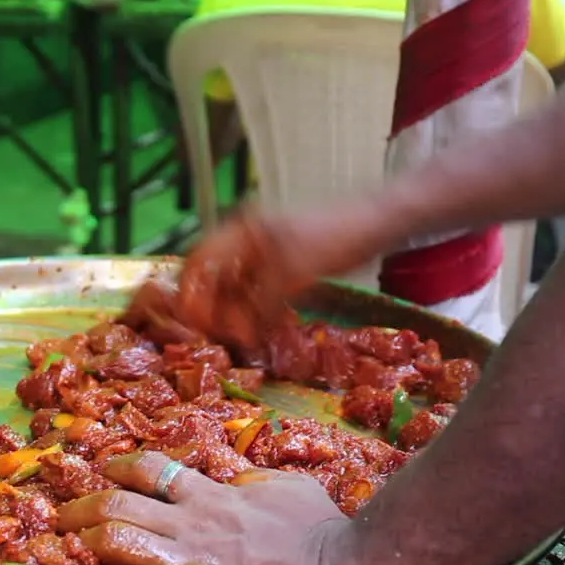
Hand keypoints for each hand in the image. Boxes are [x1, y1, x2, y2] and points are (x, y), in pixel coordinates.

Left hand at [57, 450, 353, 564]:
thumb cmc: (320, 530)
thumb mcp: (284, 486)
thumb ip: (249, 479)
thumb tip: (233, 475)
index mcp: (211, 494)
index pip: (150, 469)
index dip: (118, 466)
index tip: (103, 469)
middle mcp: (191, 524)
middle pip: (118, 504)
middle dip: (82, 507)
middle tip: (62, 514)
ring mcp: (189, 563)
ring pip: (117, 542)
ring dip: (85, 542)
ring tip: (67, 546)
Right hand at [130, 205, 394, 347]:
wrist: (375, 224)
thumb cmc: (335, 237)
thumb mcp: (295, 272)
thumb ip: (261, 302)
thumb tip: (237, 335)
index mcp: (242, 232)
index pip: (198, 261)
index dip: (189, 293)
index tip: (189, 323)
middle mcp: (246, 240)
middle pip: (213, 278)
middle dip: (211, 309)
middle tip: (217, 339)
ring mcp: (263, 253)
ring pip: (234, 289)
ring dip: (233, 315)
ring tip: (240, 340)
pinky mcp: (280, 267)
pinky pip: (256, 294)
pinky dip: (254, 313)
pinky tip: (259, 331)